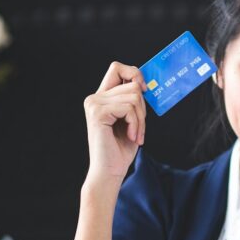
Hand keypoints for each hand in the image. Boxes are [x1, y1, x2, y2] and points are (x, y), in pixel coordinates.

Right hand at [82, 62, 147, 186]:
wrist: (109, 172)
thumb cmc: (120, 149)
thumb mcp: (131, 119)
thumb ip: (133, 100)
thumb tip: (145, 84)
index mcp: (101, 97)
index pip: (117, 67)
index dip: (134, 73)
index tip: (144, 90)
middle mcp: (94, 98)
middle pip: (132, 84)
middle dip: (143, 107)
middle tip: (138, 127)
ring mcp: (94, 104)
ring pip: (134, 97)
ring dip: (141, 119)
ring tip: (135, 135)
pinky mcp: (98, 113)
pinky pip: (129, 108)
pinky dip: (136, 124)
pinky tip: (132, 137)